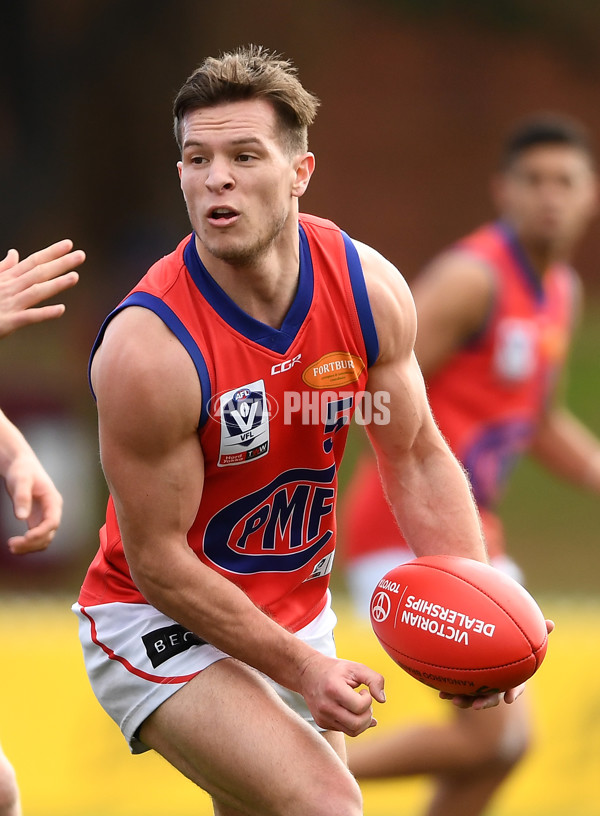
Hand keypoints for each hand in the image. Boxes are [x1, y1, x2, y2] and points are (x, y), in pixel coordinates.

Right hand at [0, 239, 83, 336]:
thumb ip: (4, 268)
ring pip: (36, 291)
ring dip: (56, 284)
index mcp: (7, 279)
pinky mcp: (7, 322)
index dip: (52, 253)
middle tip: (82, 255)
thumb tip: (15, 253)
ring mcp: (9, 304)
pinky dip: (44, 313)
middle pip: (38, 273)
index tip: (70, 244)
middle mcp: (9, 288)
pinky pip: (28, 317)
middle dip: (60, 263)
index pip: (33, 262)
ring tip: (76, 277)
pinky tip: (61, 310)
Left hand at [4, 450, 62, 553]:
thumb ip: (22, 497)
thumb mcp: (21, 480)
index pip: (52, 522)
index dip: (41, 532)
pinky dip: (27, 544)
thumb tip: (21, 517)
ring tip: (11, 547)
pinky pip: (36, 537)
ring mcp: (45, 517)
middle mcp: (52, 511)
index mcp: (53, 501)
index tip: (26, 537)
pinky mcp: (36, 520)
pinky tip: (15, 545)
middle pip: (48, 534)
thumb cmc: (23, 470)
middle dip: (32, 543)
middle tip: (12, 544)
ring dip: (30, 547)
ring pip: (43, 539)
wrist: (22, 466)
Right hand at [297, 653, 385, 736]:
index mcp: (333, 689)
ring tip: (359, 707)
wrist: (308, 673)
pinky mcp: (322, 723)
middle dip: (368, 714)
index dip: (368, 699)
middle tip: (365, 702)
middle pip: (357, 724)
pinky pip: (345, 731)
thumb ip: (374, 679)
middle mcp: (326, 706)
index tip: (363, 690)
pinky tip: (352, 711)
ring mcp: (322, 717)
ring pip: (353, 731)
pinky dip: (354, 723)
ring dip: (363, 721)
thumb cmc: (335, 670)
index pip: (360, 706)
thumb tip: (382, 700)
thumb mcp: (356, 668)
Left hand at [439, 619, 554, 708]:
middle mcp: (497, 685)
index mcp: (511, 677)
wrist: (496, 652)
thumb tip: (552, 622)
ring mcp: (482, 686)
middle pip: (492, 697)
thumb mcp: (524, 638)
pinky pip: (460, 689)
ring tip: (451, 699)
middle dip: (484, 702)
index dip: (513, 693)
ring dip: (464, 700)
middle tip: (476, 706)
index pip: (515, 687)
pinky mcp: (469, 684)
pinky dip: (451, 691)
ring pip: (474, 697)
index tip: (509, 699)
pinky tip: (439, 693)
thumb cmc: (513, 645)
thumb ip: (537, 632)